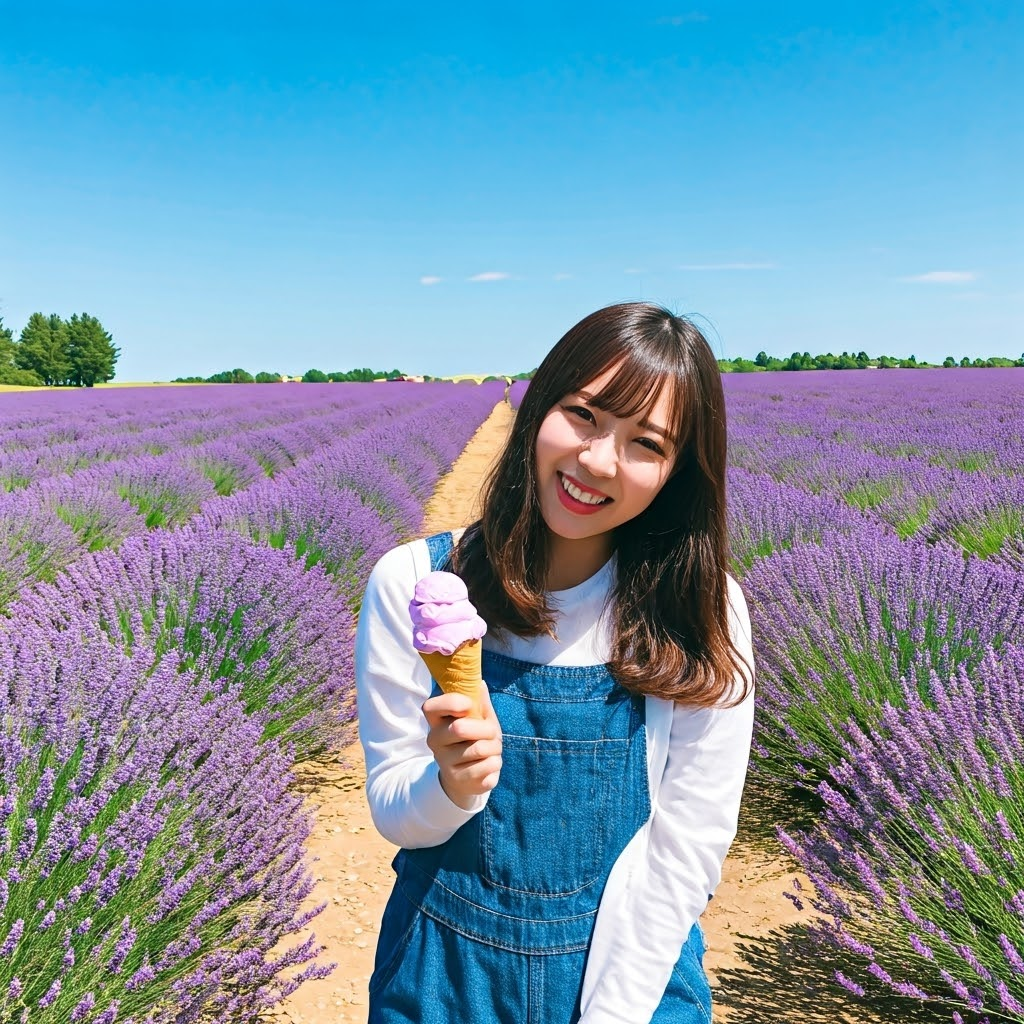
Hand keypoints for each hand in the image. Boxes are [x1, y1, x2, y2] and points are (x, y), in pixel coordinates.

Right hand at [422, 687, 501, 809]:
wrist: (467, 775)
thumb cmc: (474, 738)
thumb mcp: (478, 717)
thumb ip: (479, 701)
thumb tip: (480, 683)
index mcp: (436, 722)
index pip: (430, 707)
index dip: (452, 702)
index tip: (468, 706)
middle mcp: (434, 742)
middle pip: (460, 728)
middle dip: (486, 729)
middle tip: (492, 733)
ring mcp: (444, 763)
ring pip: (480, 749)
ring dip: (495, 747)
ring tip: (492, 749)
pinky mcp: (459, 781)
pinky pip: (487, 767)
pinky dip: (496, 763)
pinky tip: (488, 764)